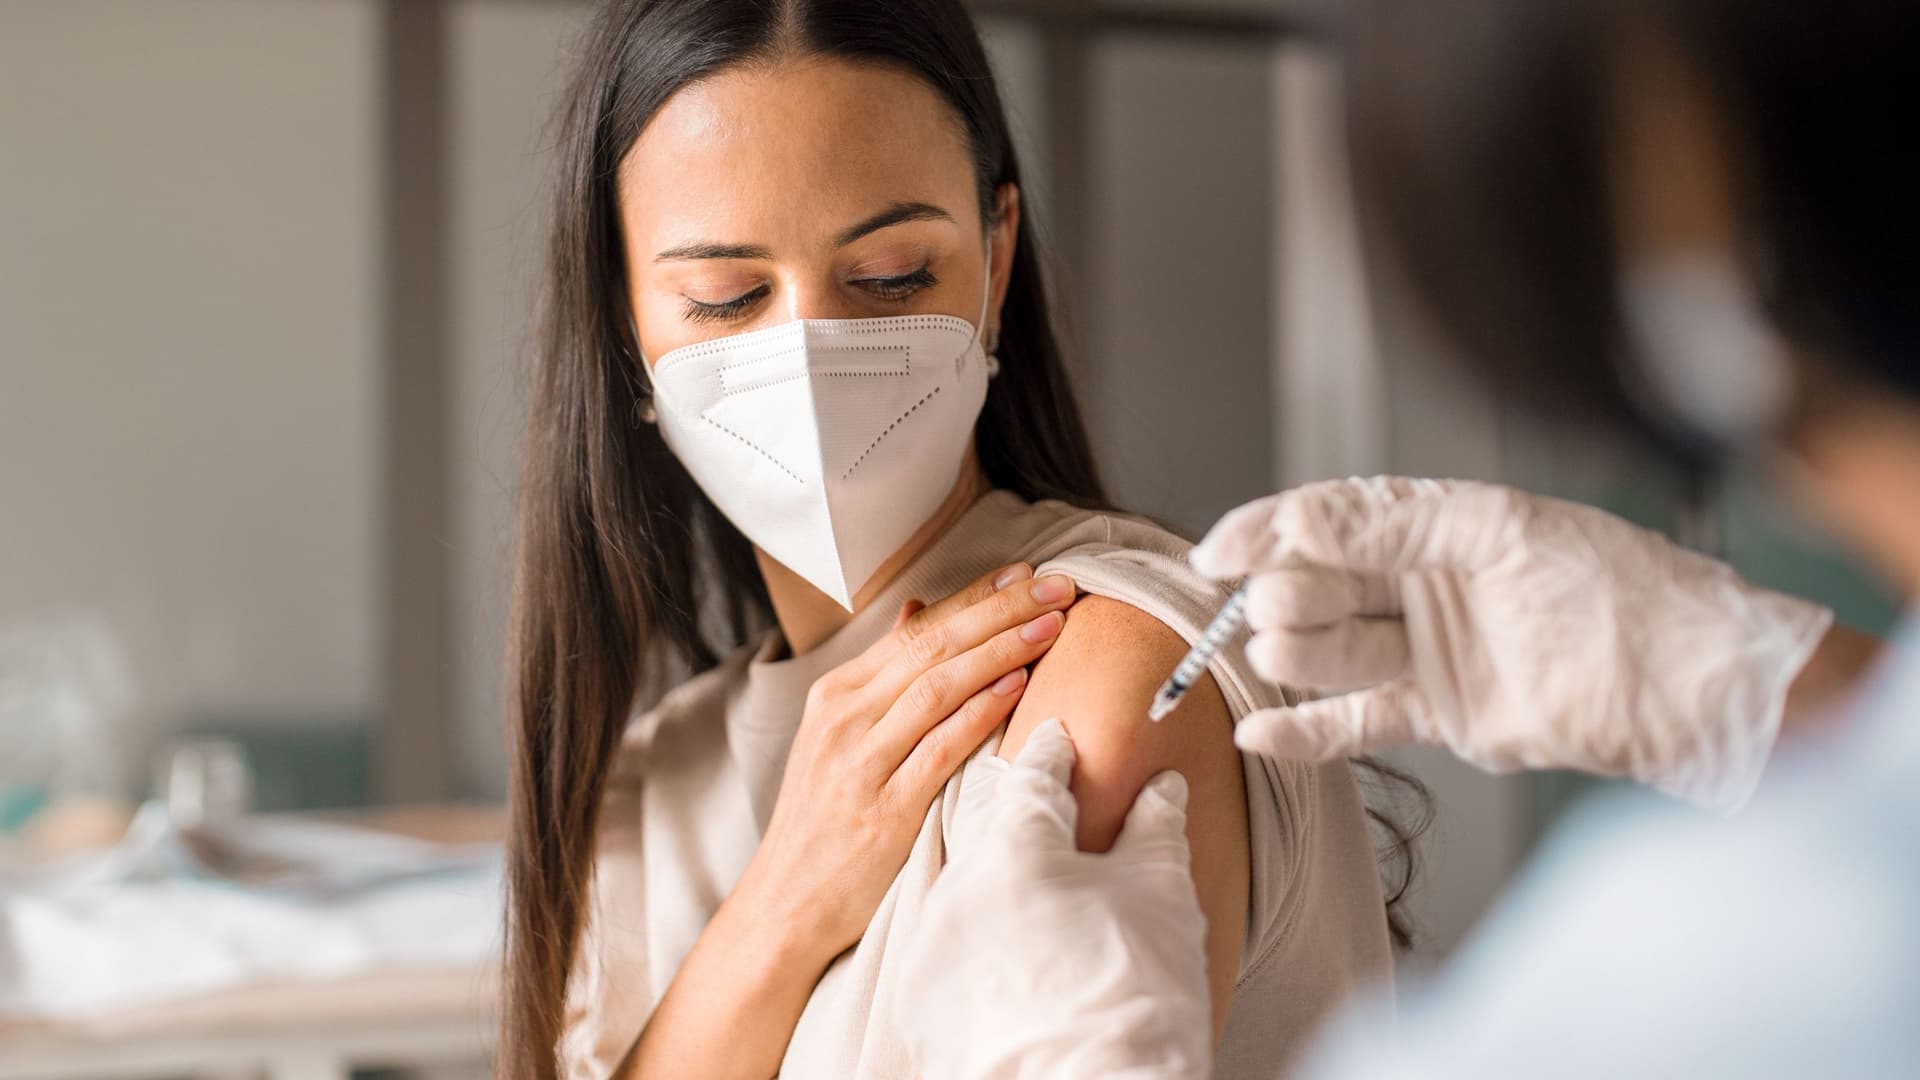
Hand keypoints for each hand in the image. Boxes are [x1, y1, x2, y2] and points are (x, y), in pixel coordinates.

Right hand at [732, 563, 1079, 964]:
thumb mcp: (838, 737)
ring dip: (1001, 650)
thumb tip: (918, 607)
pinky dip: (979, 714)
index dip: (974, 596)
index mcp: (837, 695)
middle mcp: (846, 719)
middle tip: (1057, 585)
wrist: (787, 902)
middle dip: (1000, 609)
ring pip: (938, 687)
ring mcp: (862, 763)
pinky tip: (1017, 688)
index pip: (916, 629)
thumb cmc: (824, 820)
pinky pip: (938, 750)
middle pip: (932, 647)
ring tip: (1051, 624)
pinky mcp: (884, 811)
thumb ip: (882, 676)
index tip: (1026, 572)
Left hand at [900, 720, 1211, 1079]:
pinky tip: (1010, 944)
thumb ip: (1155, 828)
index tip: (1058, 737)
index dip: (1053, 751)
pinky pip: (945, 942)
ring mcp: (933, 943)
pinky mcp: (920, 993)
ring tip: (1031, 882)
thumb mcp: (1162, 898)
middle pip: (982, 821)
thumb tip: (1162, 789)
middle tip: (1037, 795)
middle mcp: (959, 887)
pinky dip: (975, 933)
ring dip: (991, 872)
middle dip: (1012, 805)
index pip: (1032, 774)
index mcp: (1017, 849)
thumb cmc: (1137, 1002)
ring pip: (960, 882)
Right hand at [1191, 476, 1833, 811]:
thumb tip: (1299, 521)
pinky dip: (1306, 731)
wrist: (1688, 686)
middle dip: (1290, 591)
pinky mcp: (1439, 716)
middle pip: (1322, 585)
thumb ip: (1393, 525)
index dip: (1269, 530)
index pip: (1332, 517)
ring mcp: (1429, 652)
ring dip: (1295, 652)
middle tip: (1280, 604)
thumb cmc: (1616, 589)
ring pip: (1331, 651)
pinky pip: (1355, 723)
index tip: (1220, 552)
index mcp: (1439, 522)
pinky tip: (1259, 731)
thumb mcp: (1499, 531)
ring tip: (1279, 652)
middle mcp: (1425, 584)